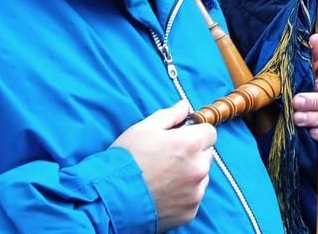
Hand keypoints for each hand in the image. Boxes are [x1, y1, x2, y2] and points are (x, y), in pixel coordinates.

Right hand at [111, 101, 214, 231]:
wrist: (108, 199)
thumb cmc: (124, 161)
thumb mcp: (143, 129)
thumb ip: (170, 115)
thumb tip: (185, 106)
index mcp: (190, 144)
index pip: (209, 133)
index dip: (195, 133)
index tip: (181, 138)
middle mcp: (198, 168)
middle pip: (206, 154)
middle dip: (192, 154)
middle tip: (168, 159)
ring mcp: (195, 192)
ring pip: (201, 176)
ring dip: (189, 175)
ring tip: (163, 178)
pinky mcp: (190, 211)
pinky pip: (193, 197)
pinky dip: (183, 195)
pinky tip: (163, 193)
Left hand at [293, 34, 317, 151]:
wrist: (312, 123)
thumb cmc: (312, 95)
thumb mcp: (310, 76)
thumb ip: (314, 57)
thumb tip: (316, 38)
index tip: (314, 84)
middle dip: (316, 102)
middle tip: (296, 103)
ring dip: (317, 119)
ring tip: (297, 119)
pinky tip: (312, 133)